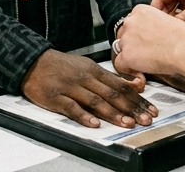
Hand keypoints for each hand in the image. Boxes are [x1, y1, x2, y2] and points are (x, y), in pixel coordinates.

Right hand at [21, 50, 156, 128]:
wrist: (33, 61)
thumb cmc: (62, 66)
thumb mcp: (88, 67)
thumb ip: (111, 77)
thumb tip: (136, 84)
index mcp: (94, 70)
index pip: (121, 85)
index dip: (137, 99)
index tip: (151, 110)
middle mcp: (85, 78)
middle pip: (112, 93)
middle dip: (131, 107)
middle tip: (145, 119)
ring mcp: (70, 88)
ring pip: (95, 101)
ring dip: (113, 113)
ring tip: (127, 122)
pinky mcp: (55, 98)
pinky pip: (71, 108)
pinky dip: (83, 116)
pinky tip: (94, 124)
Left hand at [113, 5, 184, 83]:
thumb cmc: (183, 37)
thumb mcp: (167, 20)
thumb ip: (153, 25)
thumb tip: (150, 36)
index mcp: (141, 10)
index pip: (131, 23)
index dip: (138, 34)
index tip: (145, 41)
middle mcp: (131, 22)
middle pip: (124, 35)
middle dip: (132, 44)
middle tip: (145, 53)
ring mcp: (127, 38)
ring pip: (122, 49)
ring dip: (131, 56)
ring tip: (146, 62)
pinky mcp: (127, 55)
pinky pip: (120, 64)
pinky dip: (129, 70)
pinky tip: (140, 72)